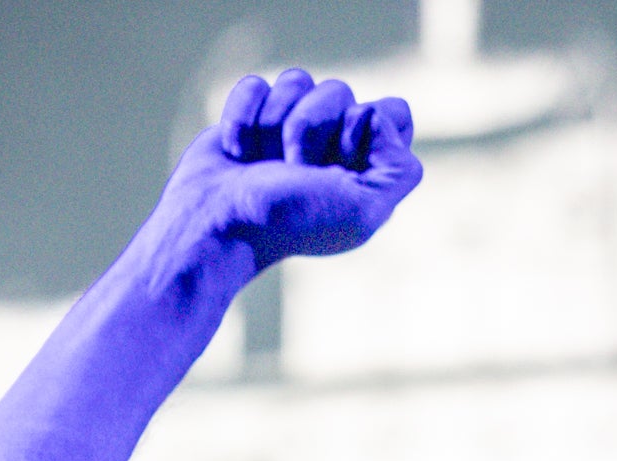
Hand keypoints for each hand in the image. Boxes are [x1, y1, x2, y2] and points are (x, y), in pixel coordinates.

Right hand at [164, 70, 420, 271]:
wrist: (218, 224)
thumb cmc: (288, 223)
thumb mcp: (362, 212)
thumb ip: (398, 171)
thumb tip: (380, 118)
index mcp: (366, 168)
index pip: (393, 112)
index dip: (368, 127)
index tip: (343, 160)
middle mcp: (332, 145)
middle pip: (340, 91)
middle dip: (311, 126)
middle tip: (294, 169)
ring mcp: (289, 129)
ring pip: (296, 81)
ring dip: (274, 123)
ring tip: (263, 164)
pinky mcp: (252, 117)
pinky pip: (255, 85)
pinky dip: (242, 117)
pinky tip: (237, 153)